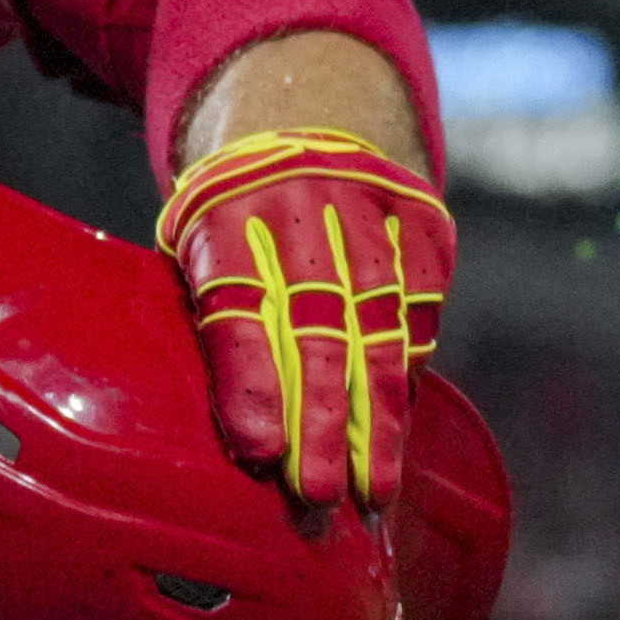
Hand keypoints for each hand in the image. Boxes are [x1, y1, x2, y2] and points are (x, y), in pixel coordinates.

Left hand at [158, 128, 453, 514]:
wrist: (299, 120)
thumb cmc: (234, 217)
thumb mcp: (197, 248)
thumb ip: (216, 326)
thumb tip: (250, 443)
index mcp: (222, 218)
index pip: (239, 315)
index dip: (253, 388)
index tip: (264, 456)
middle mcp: (295, 207)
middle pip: (316, 333)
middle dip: (323, 426)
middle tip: (323, 498)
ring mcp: (366, 207)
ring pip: (379, 329)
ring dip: (379, 418)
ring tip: (375, 488)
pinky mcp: (419, 214)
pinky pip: (422, 304)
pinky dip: (412, 365)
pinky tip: (400, 420)